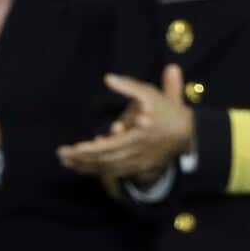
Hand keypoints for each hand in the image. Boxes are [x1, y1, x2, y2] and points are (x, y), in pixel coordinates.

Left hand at [57, 65, 193, 182]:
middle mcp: (136, 153)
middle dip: (81, 159)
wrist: (188, 133)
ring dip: (86, 167)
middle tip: (61, 155)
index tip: (73, 148)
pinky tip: (83, 167)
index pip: (109, 146)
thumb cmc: (167, 110)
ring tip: (67, 162)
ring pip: (108, 169)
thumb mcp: (150, 94)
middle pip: (104, 160)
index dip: (90, 150)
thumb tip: (108, 78)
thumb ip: (129, 86)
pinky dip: (98, 170)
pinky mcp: (138, 168)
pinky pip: (114, 172)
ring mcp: (137, 163)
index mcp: (138, 136)